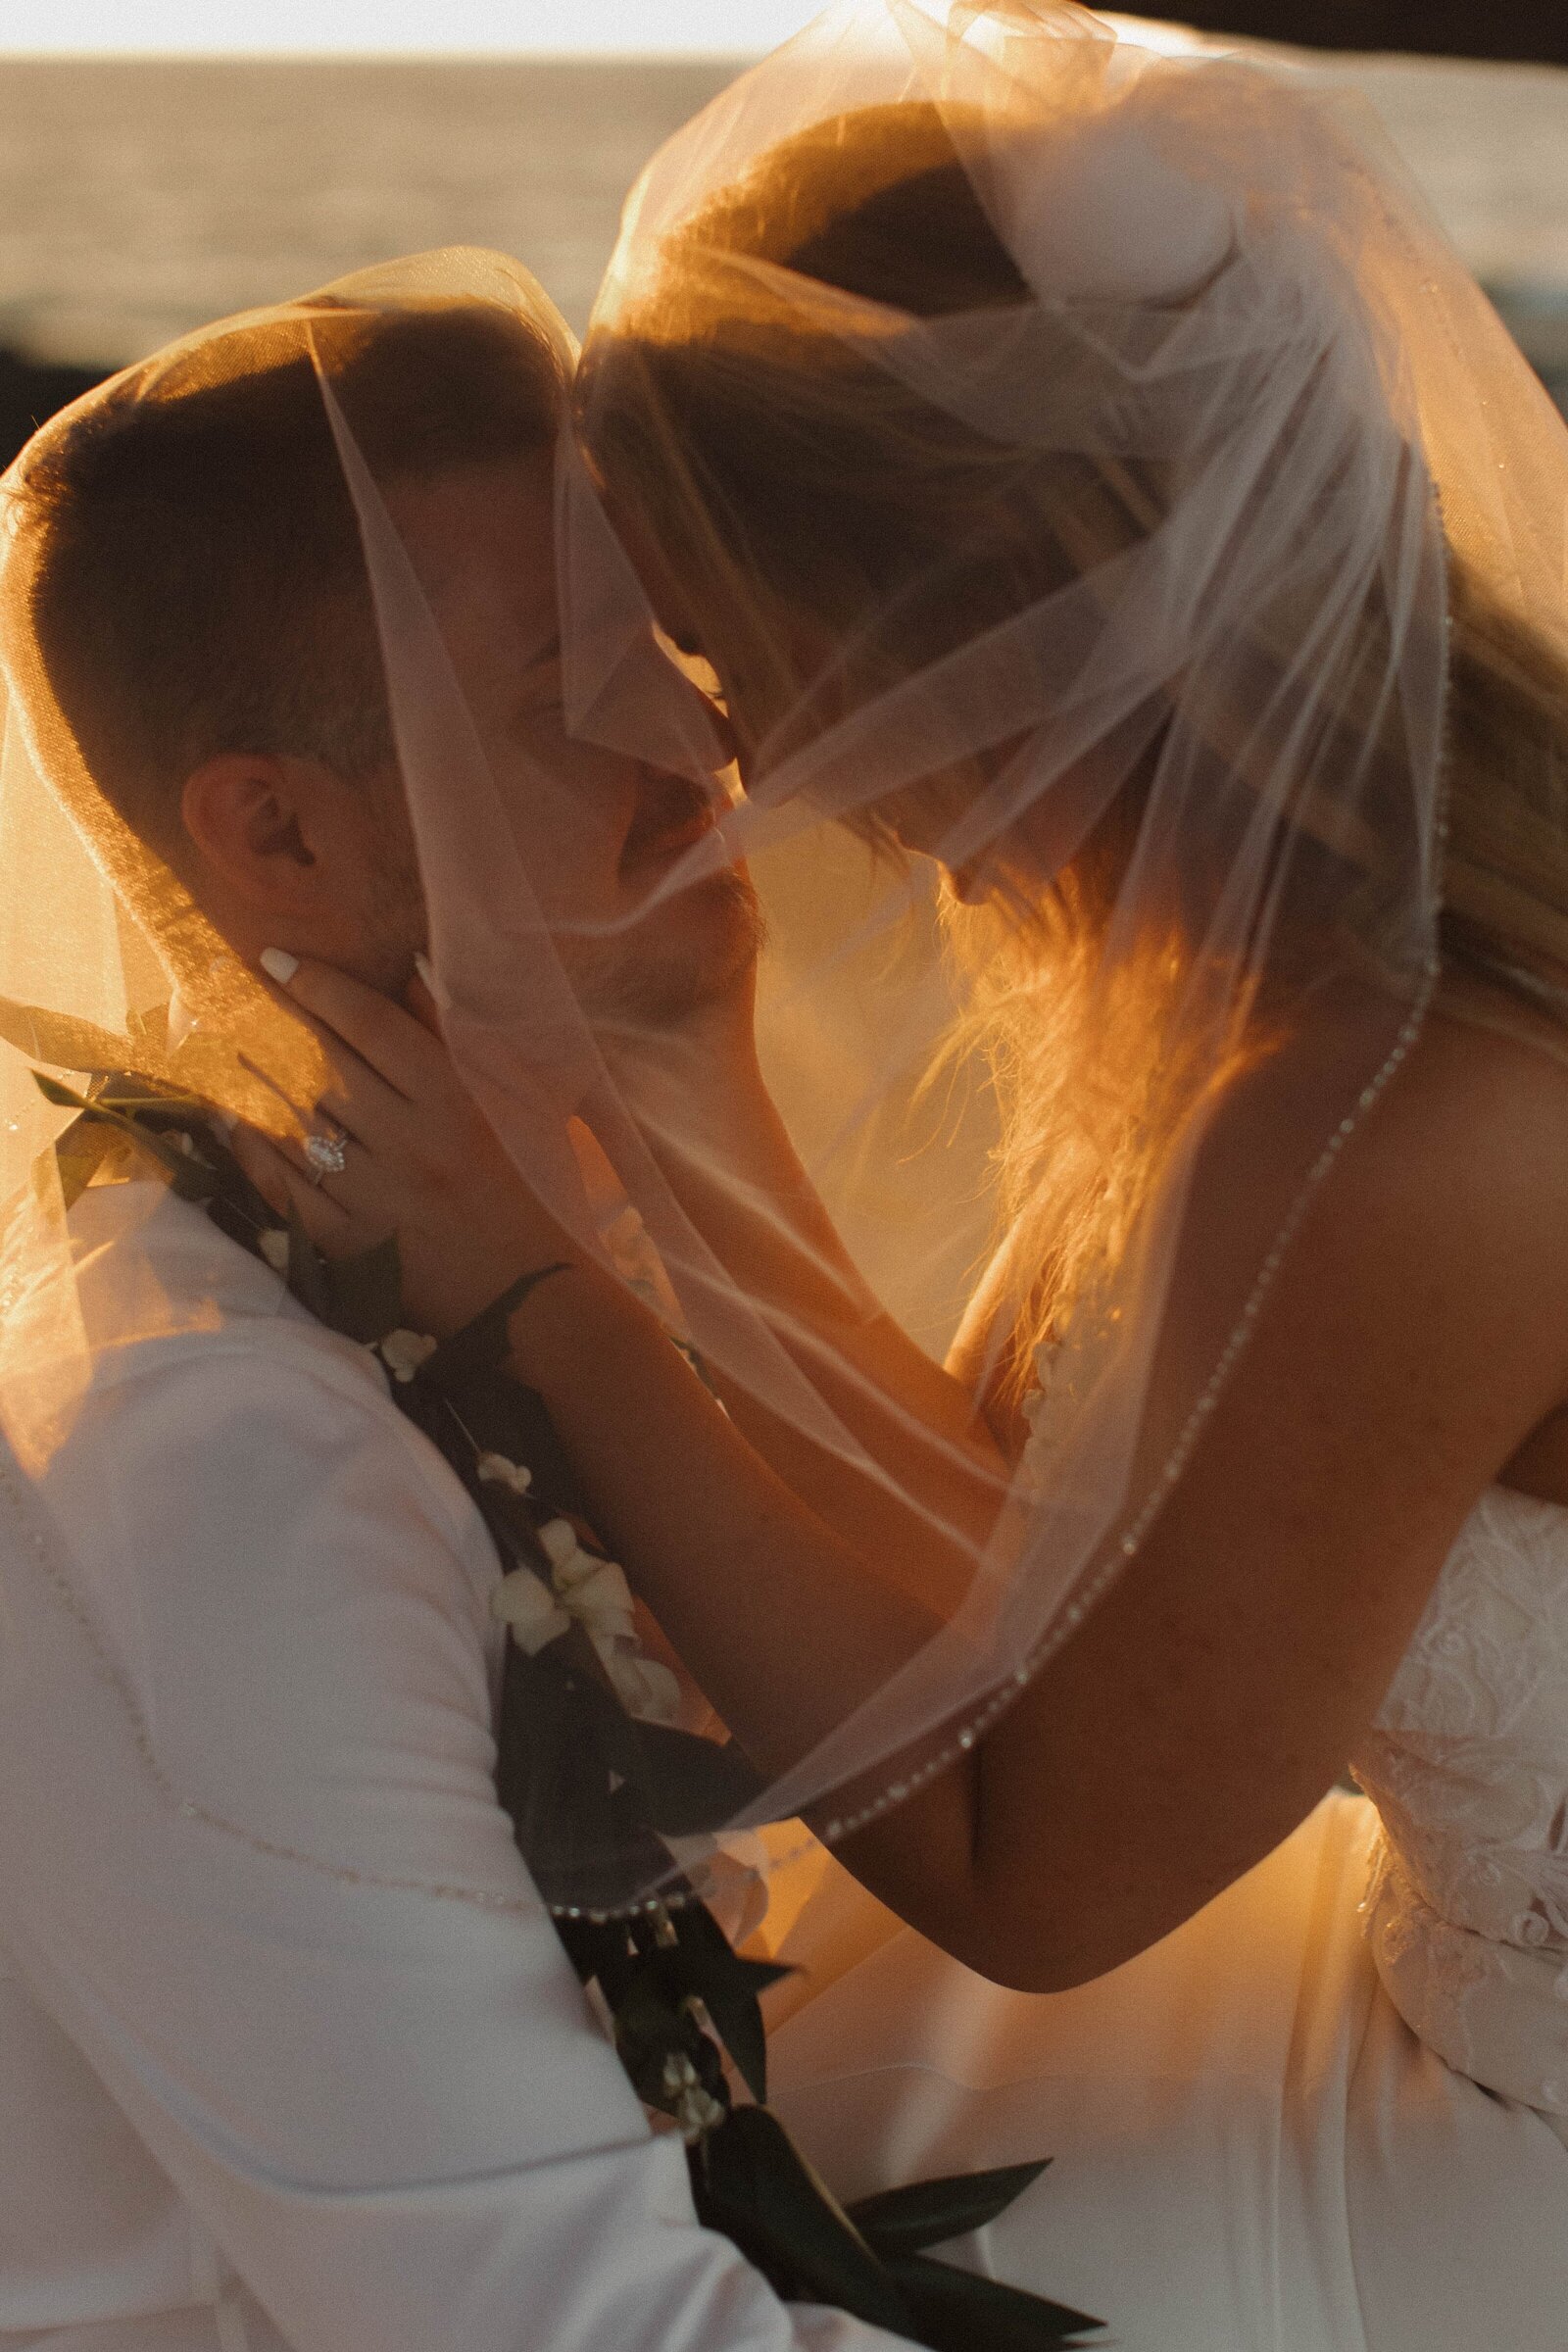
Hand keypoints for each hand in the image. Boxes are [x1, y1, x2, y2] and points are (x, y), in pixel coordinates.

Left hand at [232, 954, 573, 1336]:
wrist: (528, 1289)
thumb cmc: (520, 1183)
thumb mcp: (503, 1099)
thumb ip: (452, 1035)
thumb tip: (409, 965)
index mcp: (454, 1099)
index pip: (371, 1025)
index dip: (318, 986)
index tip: (275, 958)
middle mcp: (411, 1141)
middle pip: (322, 1065)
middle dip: (266, 1019)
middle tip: (223, 986)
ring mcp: (376, 1194)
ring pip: (296, 1121)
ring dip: (248, 1075)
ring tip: (212, 1039)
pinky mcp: (350, 1243)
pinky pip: (286, 1186)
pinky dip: (254, 1150)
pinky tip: (229, 1118)